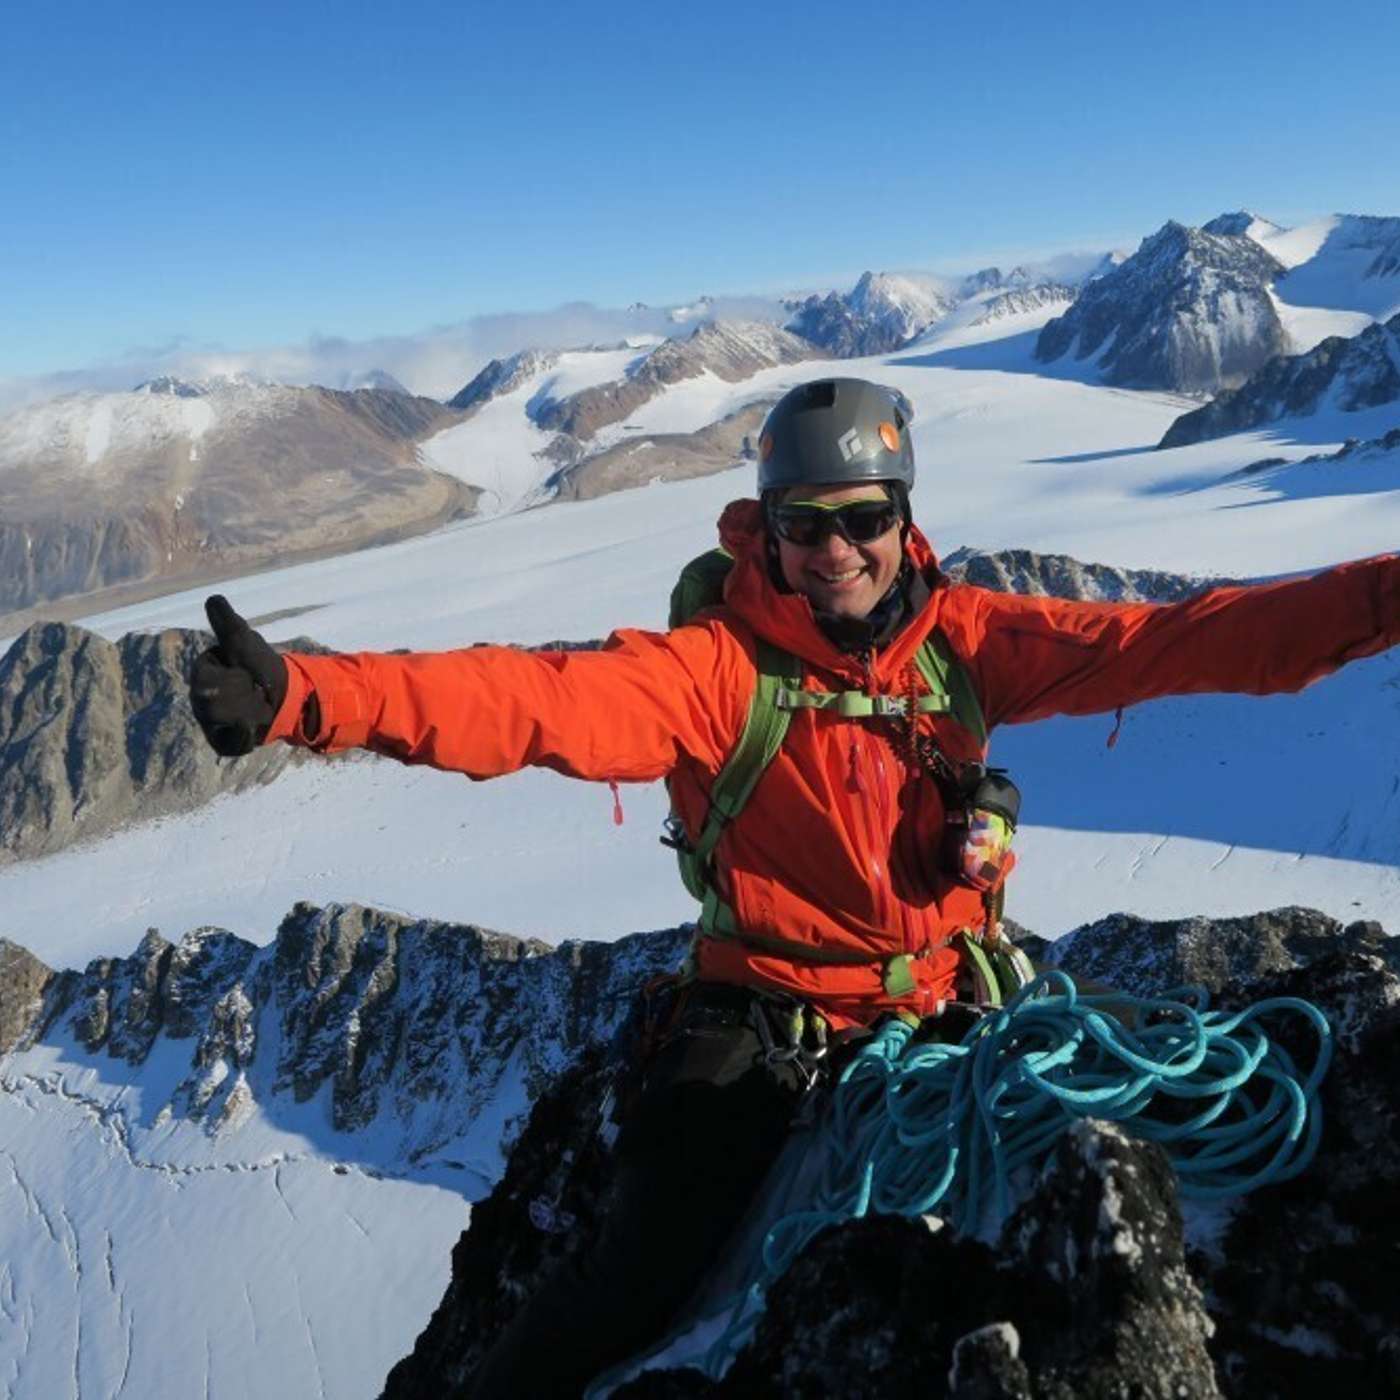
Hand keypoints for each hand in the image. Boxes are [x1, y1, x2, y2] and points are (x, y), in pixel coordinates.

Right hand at [189, 595, 288, 755]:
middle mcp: (200, 700)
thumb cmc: (263, 666)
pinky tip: (255, 727)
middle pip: (213, 705)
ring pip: (222, 723)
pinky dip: (246, 737)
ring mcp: (210, 723)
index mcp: (202, 674)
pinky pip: (231, 745)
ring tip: (258, 706)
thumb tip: (213, 598)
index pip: (206, 682)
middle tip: (255, 690)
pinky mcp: (223, 743)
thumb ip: (228, 623)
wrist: (287, 696)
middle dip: (242, 695)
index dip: (234, 678)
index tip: (247, 674)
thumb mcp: (246, 642)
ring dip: (248, 712)